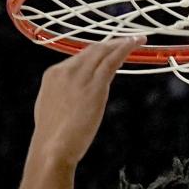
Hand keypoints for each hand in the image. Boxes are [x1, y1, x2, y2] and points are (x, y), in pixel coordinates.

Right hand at [32, 35, 147, 164]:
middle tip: (128, 40)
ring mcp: (80, 76)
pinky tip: (135, 43)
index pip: (79, 58)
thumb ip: (64, 97)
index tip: (109, 52)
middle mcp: (66, 70)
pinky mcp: (94, 86)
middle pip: (92, 50)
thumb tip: (74, 98)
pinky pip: (112, 61)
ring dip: (121, 43)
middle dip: (111, 44)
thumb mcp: (52, 110)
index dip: (97, 53)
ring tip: (136, 39)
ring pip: (103, 51)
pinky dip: (124, 49)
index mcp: (53, 74)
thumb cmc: (52, 139)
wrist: (52, 149)